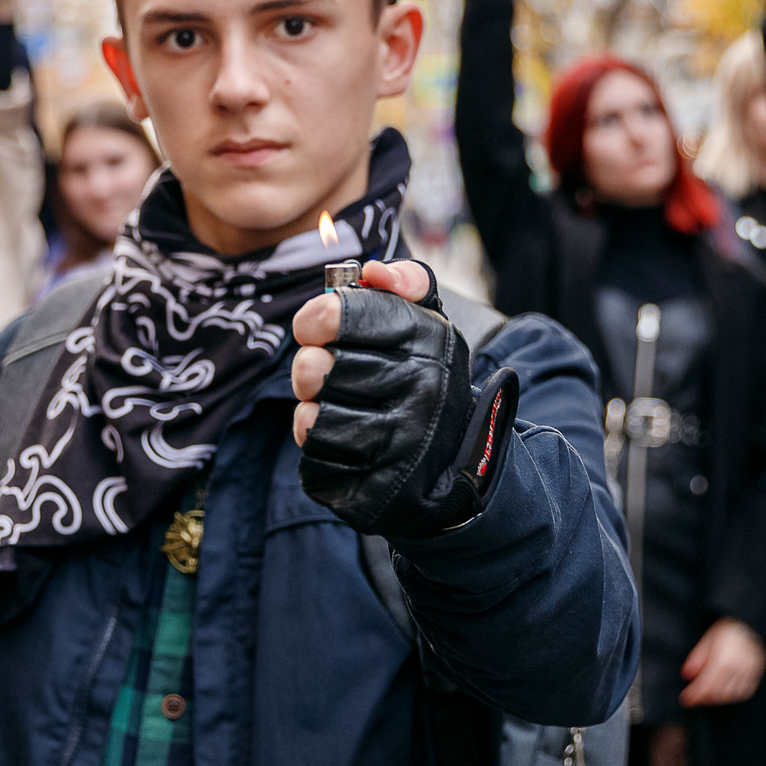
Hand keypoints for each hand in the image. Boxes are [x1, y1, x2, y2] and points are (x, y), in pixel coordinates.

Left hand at [293, 260, 519, 538]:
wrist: (456, 463)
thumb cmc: (426, 380)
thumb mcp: (430, 323)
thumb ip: (407, 282)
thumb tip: (374, 272)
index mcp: (427, 344)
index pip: (336, 316)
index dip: (313, 319)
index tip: (316, 327)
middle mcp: (421, 394)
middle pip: (314, 369)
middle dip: (309, 369)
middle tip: (324, 373)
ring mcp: (401, 448)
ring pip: (311, 419)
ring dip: (312, 413)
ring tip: (335, 408)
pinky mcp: (377, 492)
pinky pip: (314, 464)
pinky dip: (319, 452)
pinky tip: (345, 446)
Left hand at [679, 616, 765, 707]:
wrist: (751, 621)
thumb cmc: (729, 628)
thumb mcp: (708, 638)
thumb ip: (697, 657)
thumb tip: (686, 674)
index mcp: (723, 659)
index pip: (706, 684)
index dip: (694, 695)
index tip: (686, 700)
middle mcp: (737, 668)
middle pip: (718, 692)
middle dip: (705, 698)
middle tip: (695, 698)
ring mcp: (749, 672)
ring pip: (732, 695)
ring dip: (718, 699)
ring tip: (708, 696)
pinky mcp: (757, 673)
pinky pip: (746, 692)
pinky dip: (735, 696)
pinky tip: (726, 693)